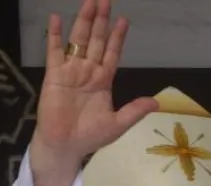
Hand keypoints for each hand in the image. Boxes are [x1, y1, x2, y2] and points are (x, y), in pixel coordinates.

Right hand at [30, 0, 157, 174]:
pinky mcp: (54, 75)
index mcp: (103, 81)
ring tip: (90, 2)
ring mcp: (71, 71)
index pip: (111, 53)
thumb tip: (156, 102)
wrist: (65, 146)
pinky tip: (56, 17)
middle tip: (106, 0)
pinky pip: (54, 51)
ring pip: (78, 41)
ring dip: (83, 21)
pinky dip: (55, 35)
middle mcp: (87, 71)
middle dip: (101, 21)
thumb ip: (134, 111)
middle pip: (96, 41)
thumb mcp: (117, 124)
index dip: (117, 37)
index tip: (123, 20)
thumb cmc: (89, 137)